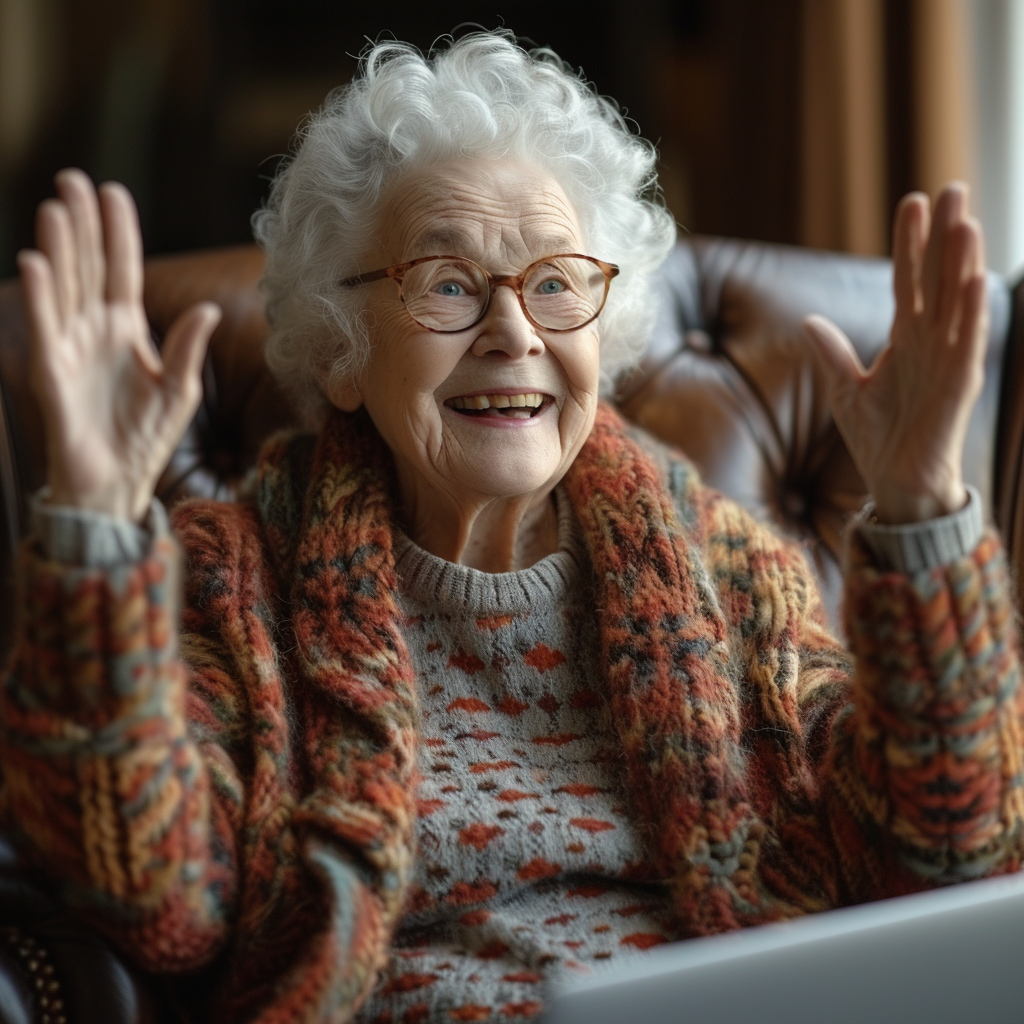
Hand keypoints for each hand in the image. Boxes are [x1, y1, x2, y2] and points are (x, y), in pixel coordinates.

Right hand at [17, 169, 220, 522]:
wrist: (115, 483)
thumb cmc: (145, 437)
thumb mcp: (179, 391)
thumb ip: (188, 349)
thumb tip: (207, 310)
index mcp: (126, 330)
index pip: (122, 271)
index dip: (118, 233)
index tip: (114, 191)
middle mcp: (94, 331)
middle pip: (86, 268)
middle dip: (81, 225)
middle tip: (73, 180)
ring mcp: (70, 349)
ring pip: (63, 289)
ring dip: (59, 249)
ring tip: (57, 207)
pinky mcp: (53, 374)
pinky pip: (46, 330)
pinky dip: (41, 297)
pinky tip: (37, 263)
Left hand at [803, 183, 986, 523]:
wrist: (896, 484)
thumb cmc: (879, 438)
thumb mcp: (846, 391)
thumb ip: (832, 354)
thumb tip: (809, 321)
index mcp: (906, 340)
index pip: (908, 280)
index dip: (910, 243)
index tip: (912, 202)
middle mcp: (932, 343)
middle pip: (939, 279)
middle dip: (945, 235)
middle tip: (952, 188)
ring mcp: (949, 361)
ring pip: (957, 302)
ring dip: (962, 262)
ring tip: (966, 219)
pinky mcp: (959, 386)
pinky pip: (967, 343)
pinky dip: (970, 313)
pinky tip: (972, 280)